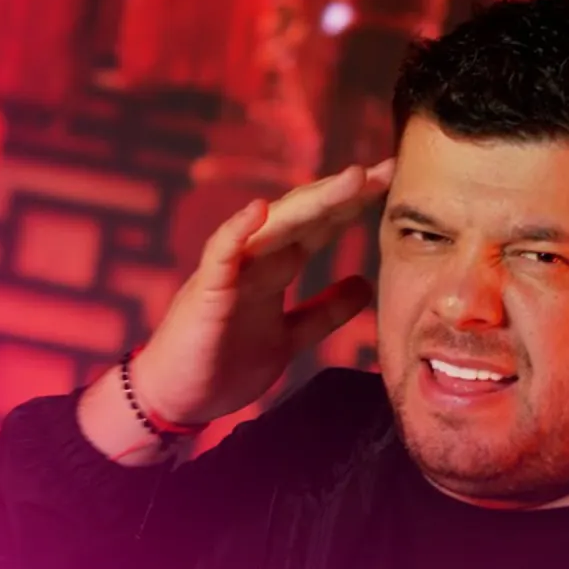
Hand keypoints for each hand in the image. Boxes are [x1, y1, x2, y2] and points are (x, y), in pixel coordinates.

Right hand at [130, 161, 392, 423]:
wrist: (177, 399)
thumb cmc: (224, 364)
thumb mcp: (289, 338)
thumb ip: (323, 312)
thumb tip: (365, 285)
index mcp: (274, 269)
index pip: (319, 227)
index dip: (353, 206)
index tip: (392, 184)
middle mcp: (254, 261)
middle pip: (302, 217)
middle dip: (342, 193)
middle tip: (385, 169)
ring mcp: (229, 272)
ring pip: (272, 227)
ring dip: (310, 202)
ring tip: (350, 179)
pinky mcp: (205, 292)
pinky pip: (220, 255)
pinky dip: (237, 230)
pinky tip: (259, 209)